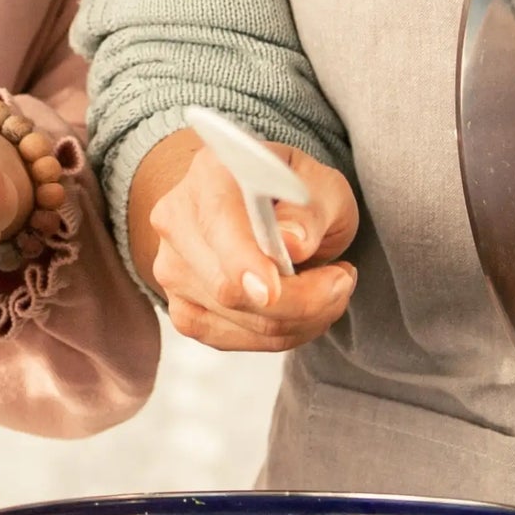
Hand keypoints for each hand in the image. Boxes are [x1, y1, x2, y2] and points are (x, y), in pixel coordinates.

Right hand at [143, 128, 357, 353]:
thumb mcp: (320, 185)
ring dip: (299, 319)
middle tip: (342, 280)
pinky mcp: (182, 310)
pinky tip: (300, 310)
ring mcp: (172, 270)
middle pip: (229, 288)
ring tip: (327, 290)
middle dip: (301, 299)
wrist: (266, 208)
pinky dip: (279, 334)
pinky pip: (234, 340)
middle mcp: (177, 221)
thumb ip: (309, 210)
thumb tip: (292, 241)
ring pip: (240, 320)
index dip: (243, 262)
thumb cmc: (294, 192)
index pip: (220, 225)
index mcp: (210, 174)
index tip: (272, 289)